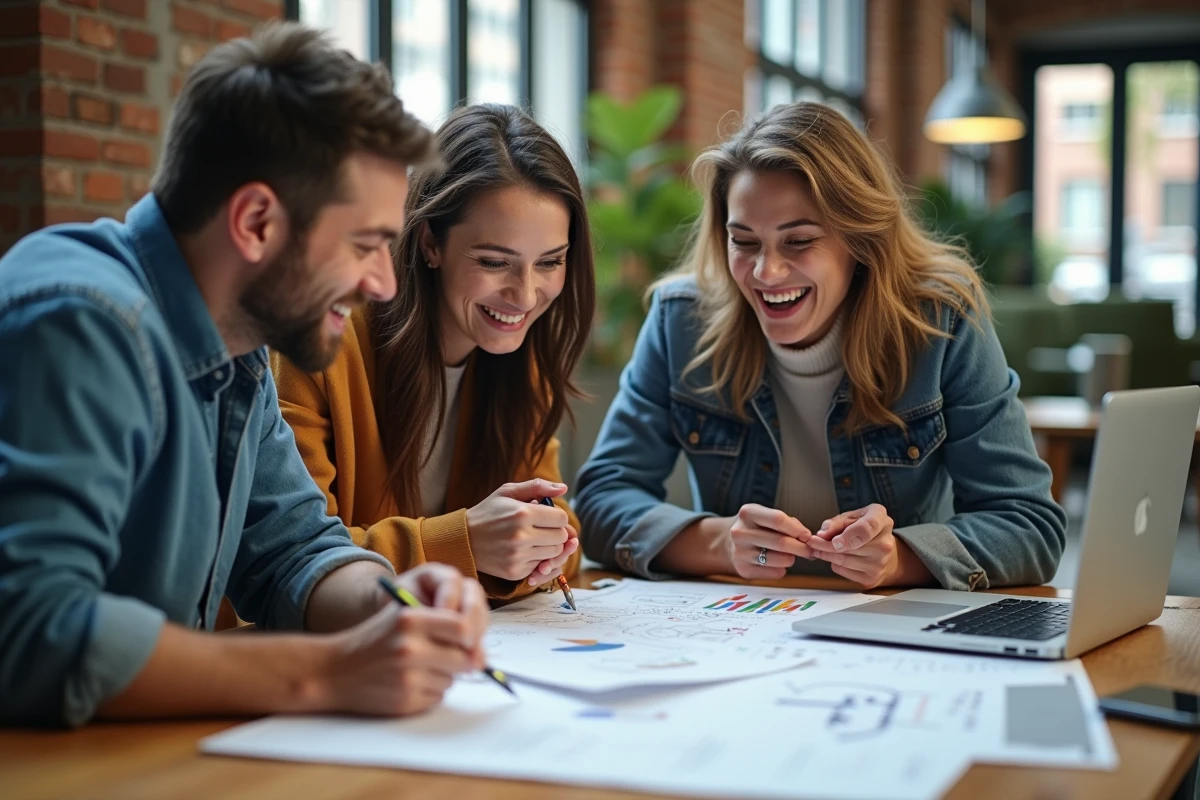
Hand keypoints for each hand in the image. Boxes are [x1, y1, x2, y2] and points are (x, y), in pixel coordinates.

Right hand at [318, 574, 486, 715]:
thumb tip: (480, 654)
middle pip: (464, 657)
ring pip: (452, 679)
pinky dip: (430, 691)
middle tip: (441, 655)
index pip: (462, 626)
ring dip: (443, 675)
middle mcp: (410, 648)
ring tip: (415, 668)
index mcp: (411, 619)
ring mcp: (408, 677)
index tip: (467, 639)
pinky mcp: (407, 700)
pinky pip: (438, 696)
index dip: (470, 634)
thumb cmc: (374, 641)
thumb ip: (441, 626)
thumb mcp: (402, 618)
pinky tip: (408, 683)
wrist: (333, 671)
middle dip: (460, 659)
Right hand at [466, 479, 573, 581]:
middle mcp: (522, 536)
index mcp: (523, 513)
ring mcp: (518, 556)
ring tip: (534, 538)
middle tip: (541, 528)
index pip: (562, 518)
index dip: (557, 517)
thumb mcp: (508, 492)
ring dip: (549, 546)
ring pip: (554, 554)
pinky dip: (538, 559)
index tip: (547, 516)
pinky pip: (541, 566)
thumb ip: (538, 487)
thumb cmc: (488, 512)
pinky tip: (525, 550)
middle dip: (555, 532)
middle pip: (561, 537)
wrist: (463, 540)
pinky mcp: (515, 571)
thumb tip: (564, 489)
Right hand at [725, 504, 813, 579]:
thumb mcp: (765, 516)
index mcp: (748, 513)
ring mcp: (740, 553)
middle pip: (781, 542)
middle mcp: (740, 533)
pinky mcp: (744, 570)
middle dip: (802, 548)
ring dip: (792, 558)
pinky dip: (782, 569)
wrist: (728, 543)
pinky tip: (775, 562)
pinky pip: (776, 573)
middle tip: (810, 550)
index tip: (807, 536)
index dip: (797, 529)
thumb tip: (807, 538)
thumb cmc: (756, 527)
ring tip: (789, 554)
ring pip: (782, 560)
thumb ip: (787, 522)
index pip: (778, 519)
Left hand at [806, 504, 902, 587]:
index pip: (866, 528)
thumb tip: (822, 534)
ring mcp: (880, 563)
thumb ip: (836, 522)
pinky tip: (836, 557)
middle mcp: (885, 543)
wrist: (883, 550)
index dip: (847, 537)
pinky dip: (835, 564)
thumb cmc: (864, 529)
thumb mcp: (852, 517)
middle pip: (850, 548)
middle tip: (813, 541)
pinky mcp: (872, 578)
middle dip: (826, 544)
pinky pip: (843, 570)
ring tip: (819, 549)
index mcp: (880, 519)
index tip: (833, 541)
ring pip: (843, 560)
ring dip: (826, 554)